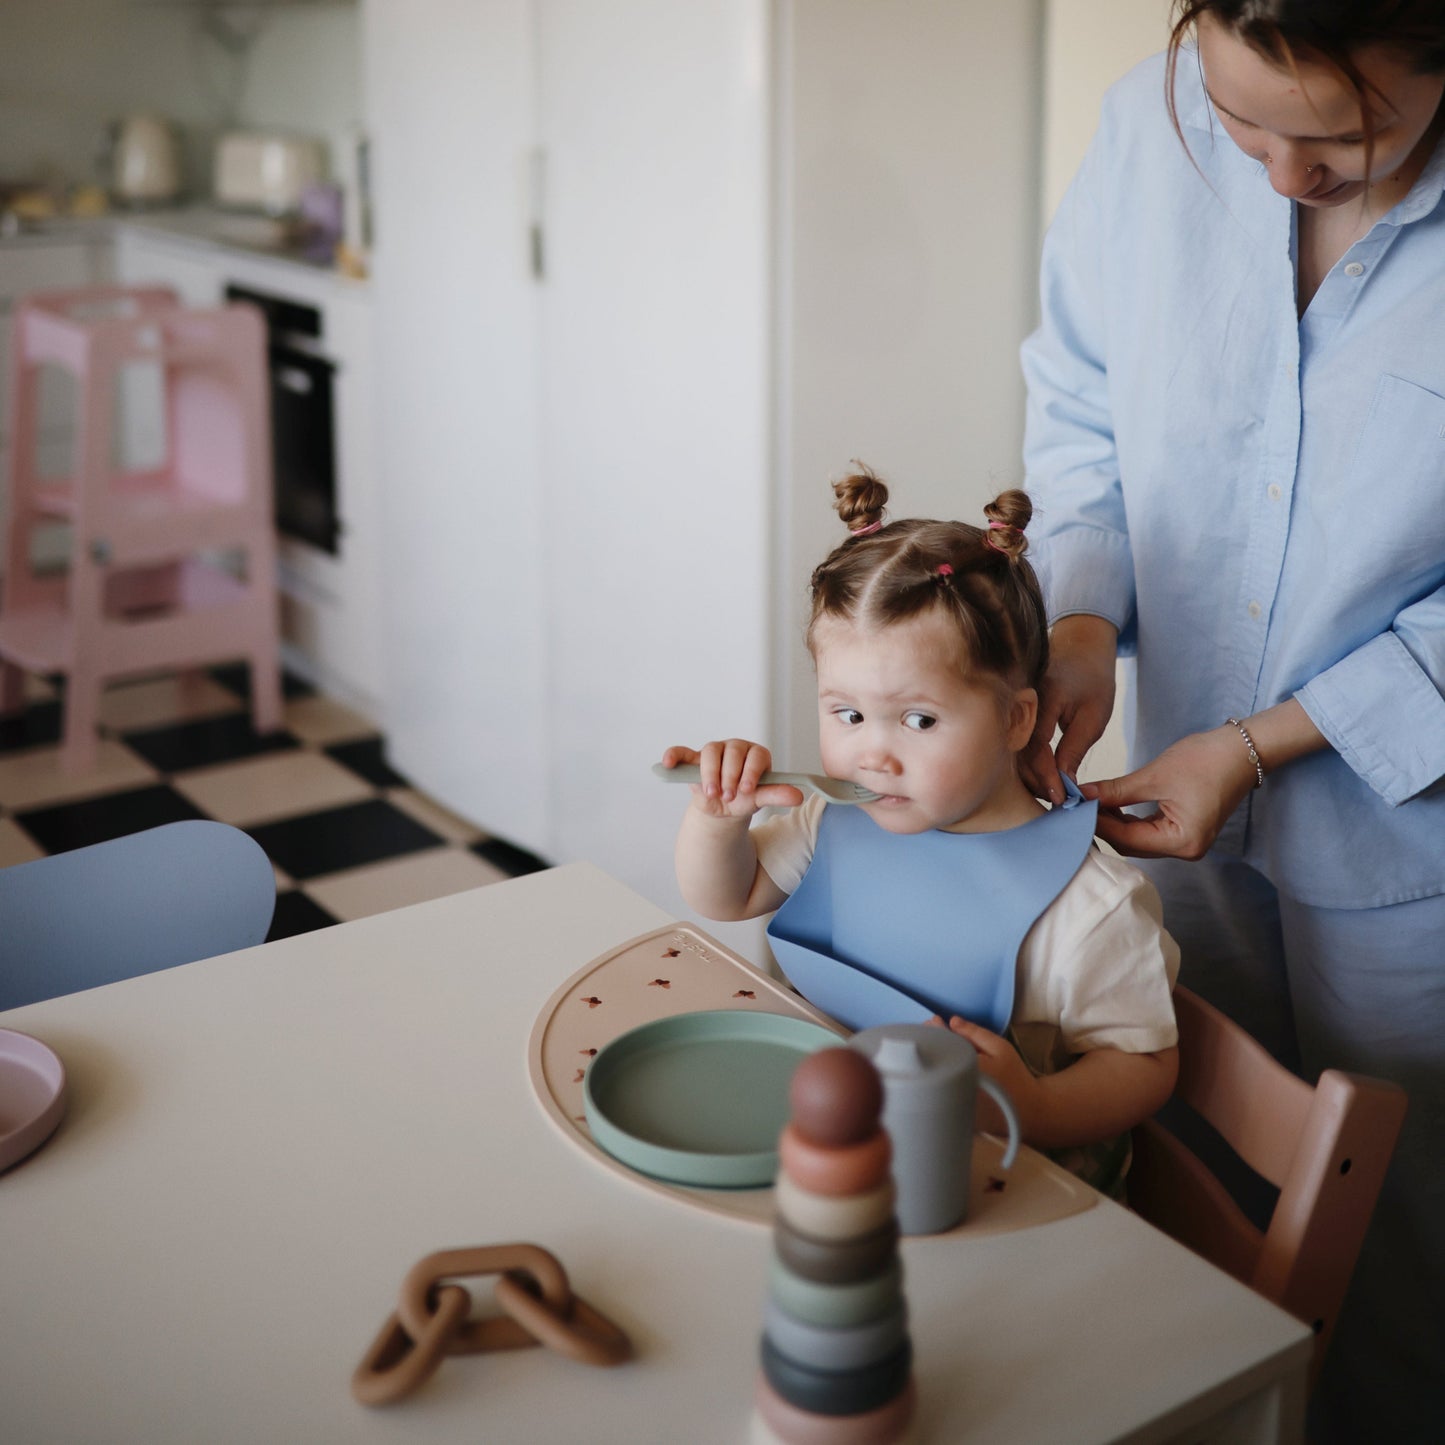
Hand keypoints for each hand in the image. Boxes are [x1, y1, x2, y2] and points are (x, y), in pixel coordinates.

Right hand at [658, 740, 803, 820]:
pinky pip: (682, 752)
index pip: (755, 755)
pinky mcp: (693, 759)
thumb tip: (798, 795)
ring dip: (710, 773)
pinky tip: (668, 763)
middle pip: (732, 752)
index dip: (750, 771)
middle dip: (730, 776)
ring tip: (712, 793)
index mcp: (755, 754)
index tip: (747, 790)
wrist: (723, 810)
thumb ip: (776, 795)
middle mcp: (735, 748)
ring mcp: (713, 752)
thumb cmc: (744, 800)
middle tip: (728, 795)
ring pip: (710, 752)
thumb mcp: (760, 799)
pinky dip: (674, 756)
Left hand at [933, 1015, 1041, 1137]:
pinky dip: (940, 1074)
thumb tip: (953, 1021)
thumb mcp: (1000, 1048)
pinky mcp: (955, 1111)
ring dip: (935, 1058)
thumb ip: (975, 1033)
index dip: (937, 1031)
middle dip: (934, 1043)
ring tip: (936, 1044)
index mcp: (968, 1069)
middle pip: (937, 1060)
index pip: (945, 1045)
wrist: (1027, 1111)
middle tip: (930, 1028)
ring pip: (937, 1075)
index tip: (933, 1021)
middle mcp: (957, 1087)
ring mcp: (954, 1102)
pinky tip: (943, 1064)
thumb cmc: (1015, 1077)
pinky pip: (942, 1089)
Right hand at [1019, 615, 1117, 804]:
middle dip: (1036, 781)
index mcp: (1044, 697)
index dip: (1046, 776)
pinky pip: (1015, 743)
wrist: (1079, 648)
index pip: (1037, 746)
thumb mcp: (1093, 715)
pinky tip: (1040, 778)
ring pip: (1013, 751)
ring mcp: (1013, 707)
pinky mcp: (1013, 713)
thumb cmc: (1092, 678)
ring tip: (1050, 794)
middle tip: (1056, 802)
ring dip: (1029, 776)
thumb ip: (1075, 748)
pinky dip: (1026, 764)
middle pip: (1019, 752)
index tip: (1060, 798)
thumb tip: (1064, 782)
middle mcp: (1021, 702)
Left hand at [1081, 725, 1258, 859]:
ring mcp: (1187, 842)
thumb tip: (1084, 795)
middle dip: (1104, 824)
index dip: (1098, 823)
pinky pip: (1150, 831)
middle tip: (1078, 804)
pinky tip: (1111, 805)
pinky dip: (1130, 820)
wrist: (1242, 749)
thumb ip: (1116, 791)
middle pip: (1131, 844)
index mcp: (1183, 842)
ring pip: (1138, 839)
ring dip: (1114, 823)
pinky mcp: (1185, 830)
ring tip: (1091, 802)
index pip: (1126, 839)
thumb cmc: (1206, 760)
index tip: (1075, 807)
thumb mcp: (1153, 776)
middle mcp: (1187, 850)